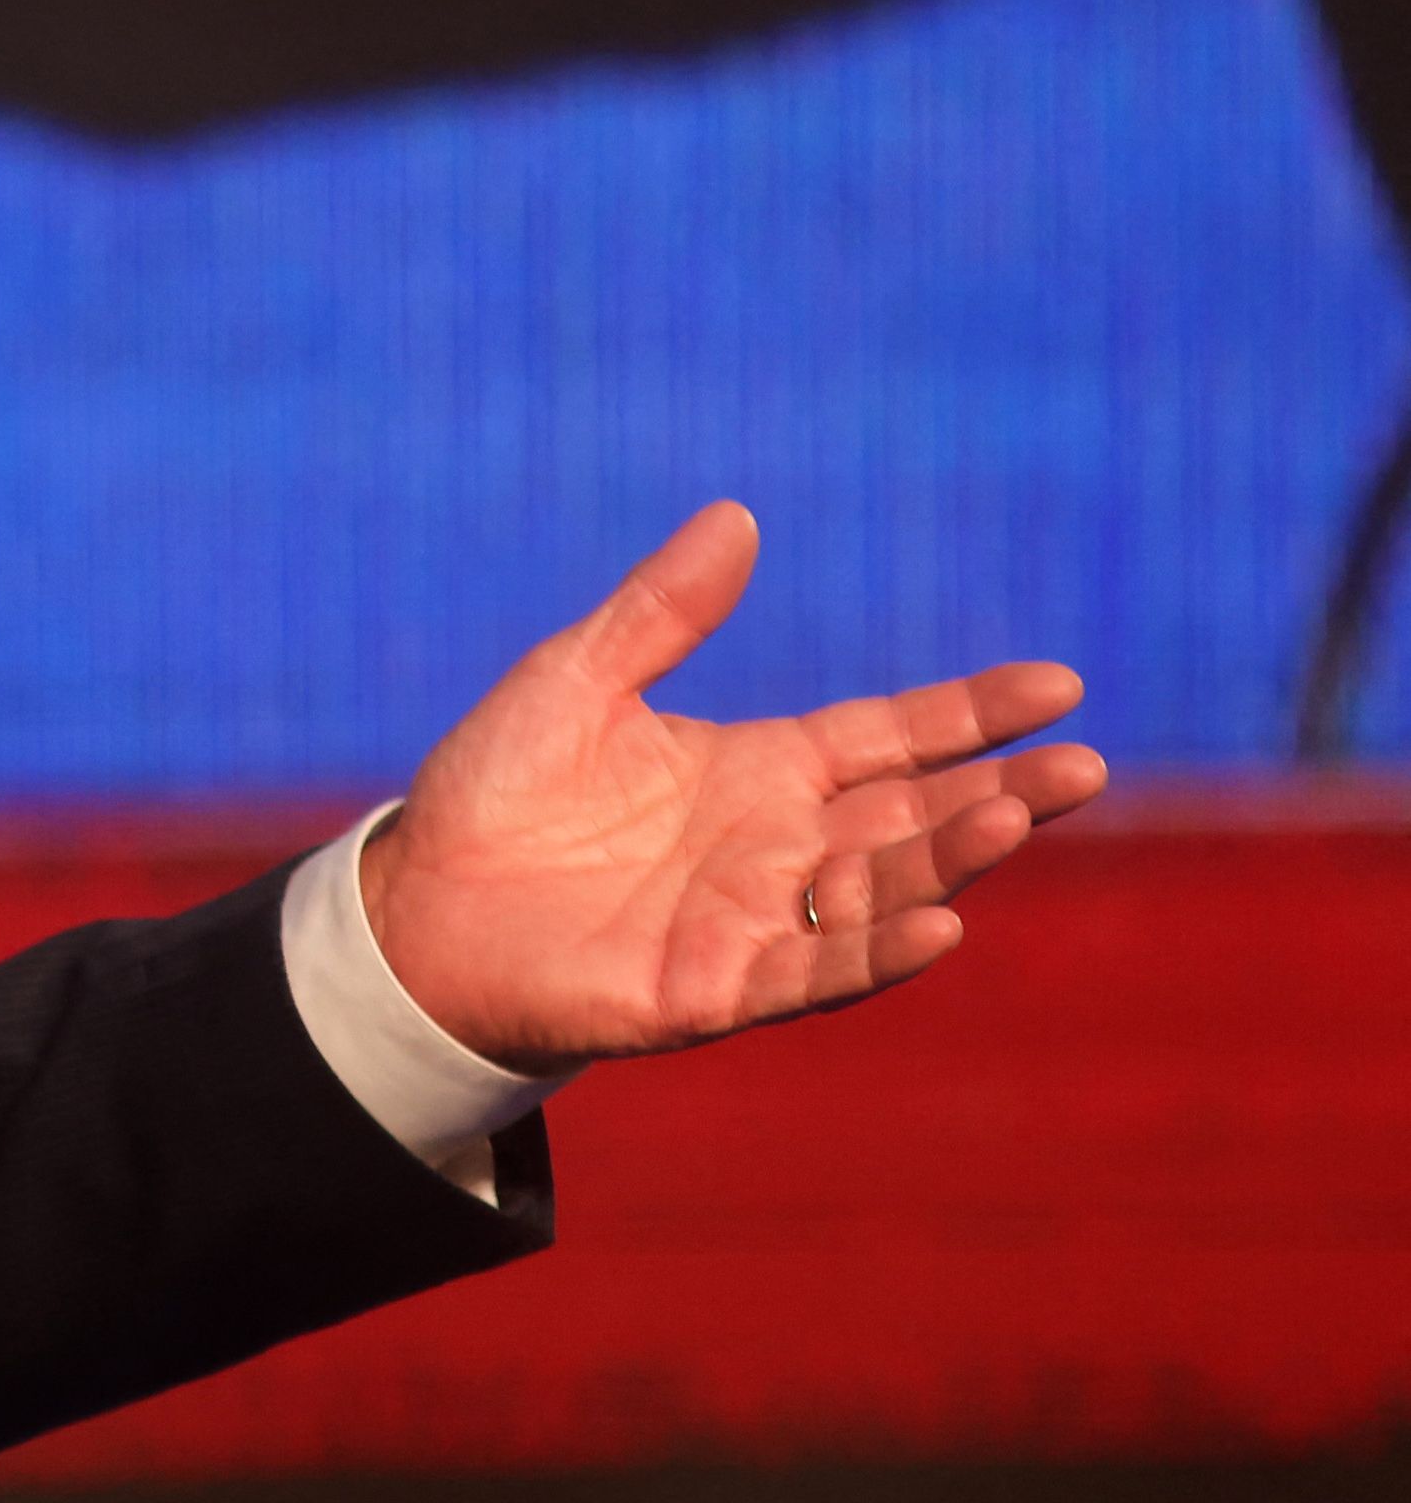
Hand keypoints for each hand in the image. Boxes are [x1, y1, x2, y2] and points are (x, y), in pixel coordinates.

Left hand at [359, 501, 1102, 1069]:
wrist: (417, 903)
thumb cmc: (496, 793)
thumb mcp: (574, 680)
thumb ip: (659, 612)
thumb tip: (735, 515)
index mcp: (760, 769)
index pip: (893, 736)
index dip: (974, 714)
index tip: (1059, 686)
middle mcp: (779, 847)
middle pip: (915, 814)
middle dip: (1000, 793)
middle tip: (1084, 766)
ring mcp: (757, 920)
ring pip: (884, 889)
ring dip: (954, 858)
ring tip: (1017, 814)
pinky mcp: (716, 987)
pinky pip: (817, 971)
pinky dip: (881, 952)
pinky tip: (944, 925)